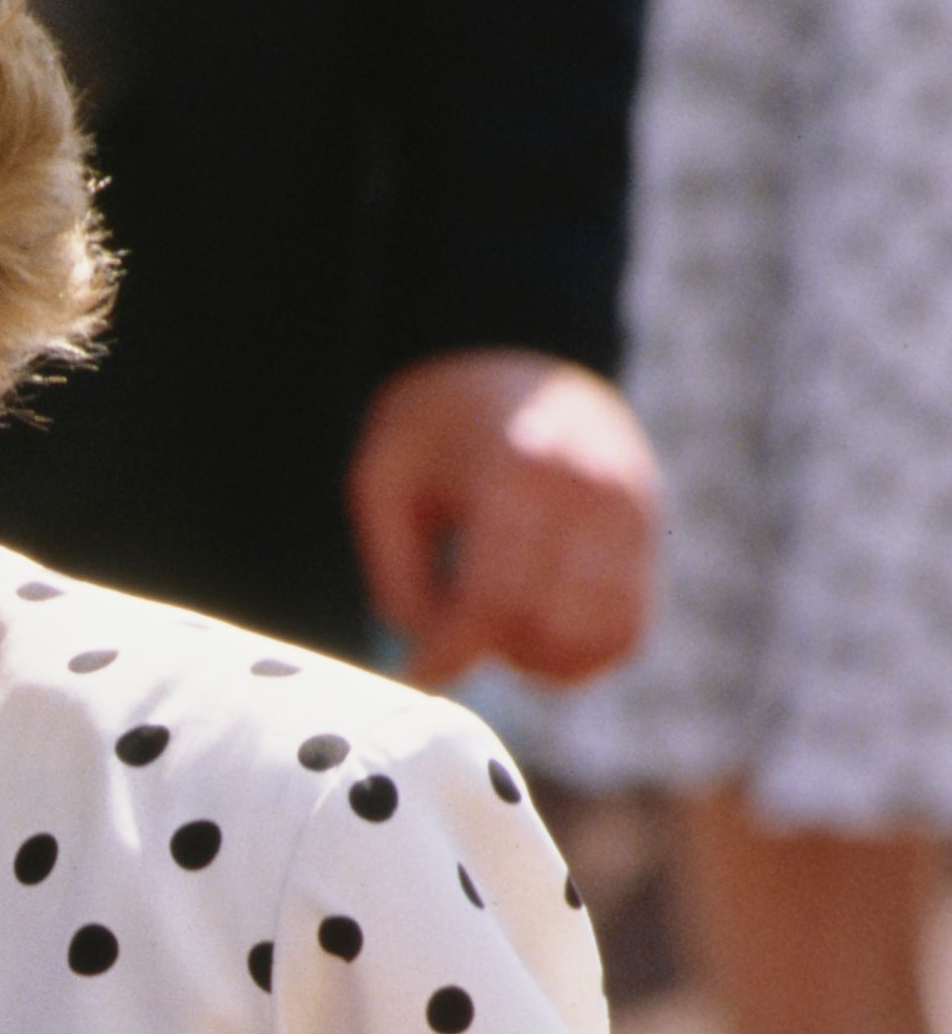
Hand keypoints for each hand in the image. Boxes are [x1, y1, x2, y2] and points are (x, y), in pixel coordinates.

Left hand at [348, 350, 658, 688]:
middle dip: (490, 647)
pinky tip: (535, 628)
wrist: (517, 360)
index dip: (450, 652)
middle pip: (546, 624)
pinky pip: (626, 632)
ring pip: (596, 638)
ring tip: (496, 622)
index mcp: (521, 465)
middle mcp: (595, 490)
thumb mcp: (384, 480)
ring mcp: (634, 515)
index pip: (495, 596)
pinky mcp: (650, 539)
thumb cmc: (439, 426)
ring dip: (539, 657)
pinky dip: (580, 652)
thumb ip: (397, 572)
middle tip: (452, 628)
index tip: (417, 673)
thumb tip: (434, 655)